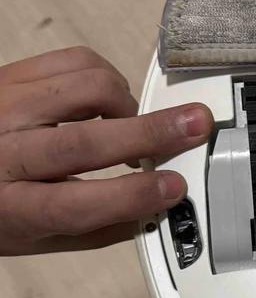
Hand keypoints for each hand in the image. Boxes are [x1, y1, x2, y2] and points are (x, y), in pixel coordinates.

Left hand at [0, 46, 212, 254]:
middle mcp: (2, 152)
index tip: (173, 188)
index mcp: (9, 207)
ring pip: (86, 88)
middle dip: (151, 133)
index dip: (131, 196)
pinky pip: (75, 60)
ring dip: (126, 106)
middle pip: (85, 141)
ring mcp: (4, 106)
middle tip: (194, 126)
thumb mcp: (33, 237)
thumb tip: (156, 210)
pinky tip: (106, 100)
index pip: (75, 205)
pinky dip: (105, 78)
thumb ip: (97, 228)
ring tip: (131, 124)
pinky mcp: (11, 75)